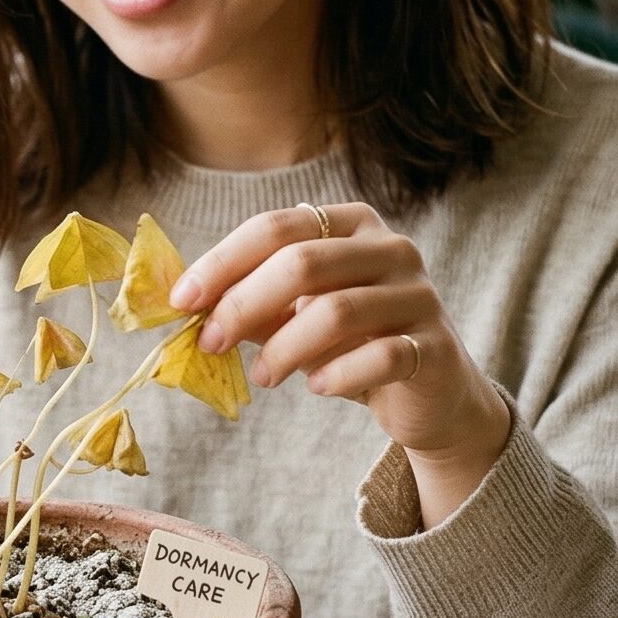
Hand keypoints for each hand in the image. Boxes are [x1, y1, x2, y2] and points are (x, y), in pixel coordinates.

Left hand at [169, 203, 510, 525]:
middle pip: (302, 261)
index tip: (182, 300)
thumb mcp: (294, 317)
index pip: (276, 227)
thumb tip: (185, 307)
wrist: (429, 393)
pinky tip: (318, 386)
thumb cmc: (351, 344)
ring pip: (337, 311)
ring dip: (283, 348)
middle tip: (210, 342)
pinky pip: (380, 356)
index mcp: (351, 224)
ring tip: (263, 376)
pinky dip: (336, 374)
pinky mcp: (436, 347)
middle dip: (243, 304)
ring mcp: (420, 294)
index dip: (223, 262)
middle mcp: (391, 248)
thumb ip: (250, 305)